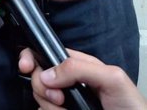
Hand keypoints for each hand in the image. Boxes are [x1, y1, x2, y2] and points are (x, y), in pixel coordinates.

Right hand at [18, 48, 146, 109]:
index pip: (46, 53)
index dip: (31, 57)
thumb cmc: (131, 106)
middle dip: (43, 87)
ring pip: (39, 96)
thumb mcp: (111, 78)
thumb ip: (79, 68)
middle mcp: (67, 81)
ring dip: (50, 105)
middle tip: (60, 98)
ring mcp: (64, 100)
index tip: (26, 67)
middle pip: (37, 76)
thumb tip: (47, 73)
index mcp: (77, 65)